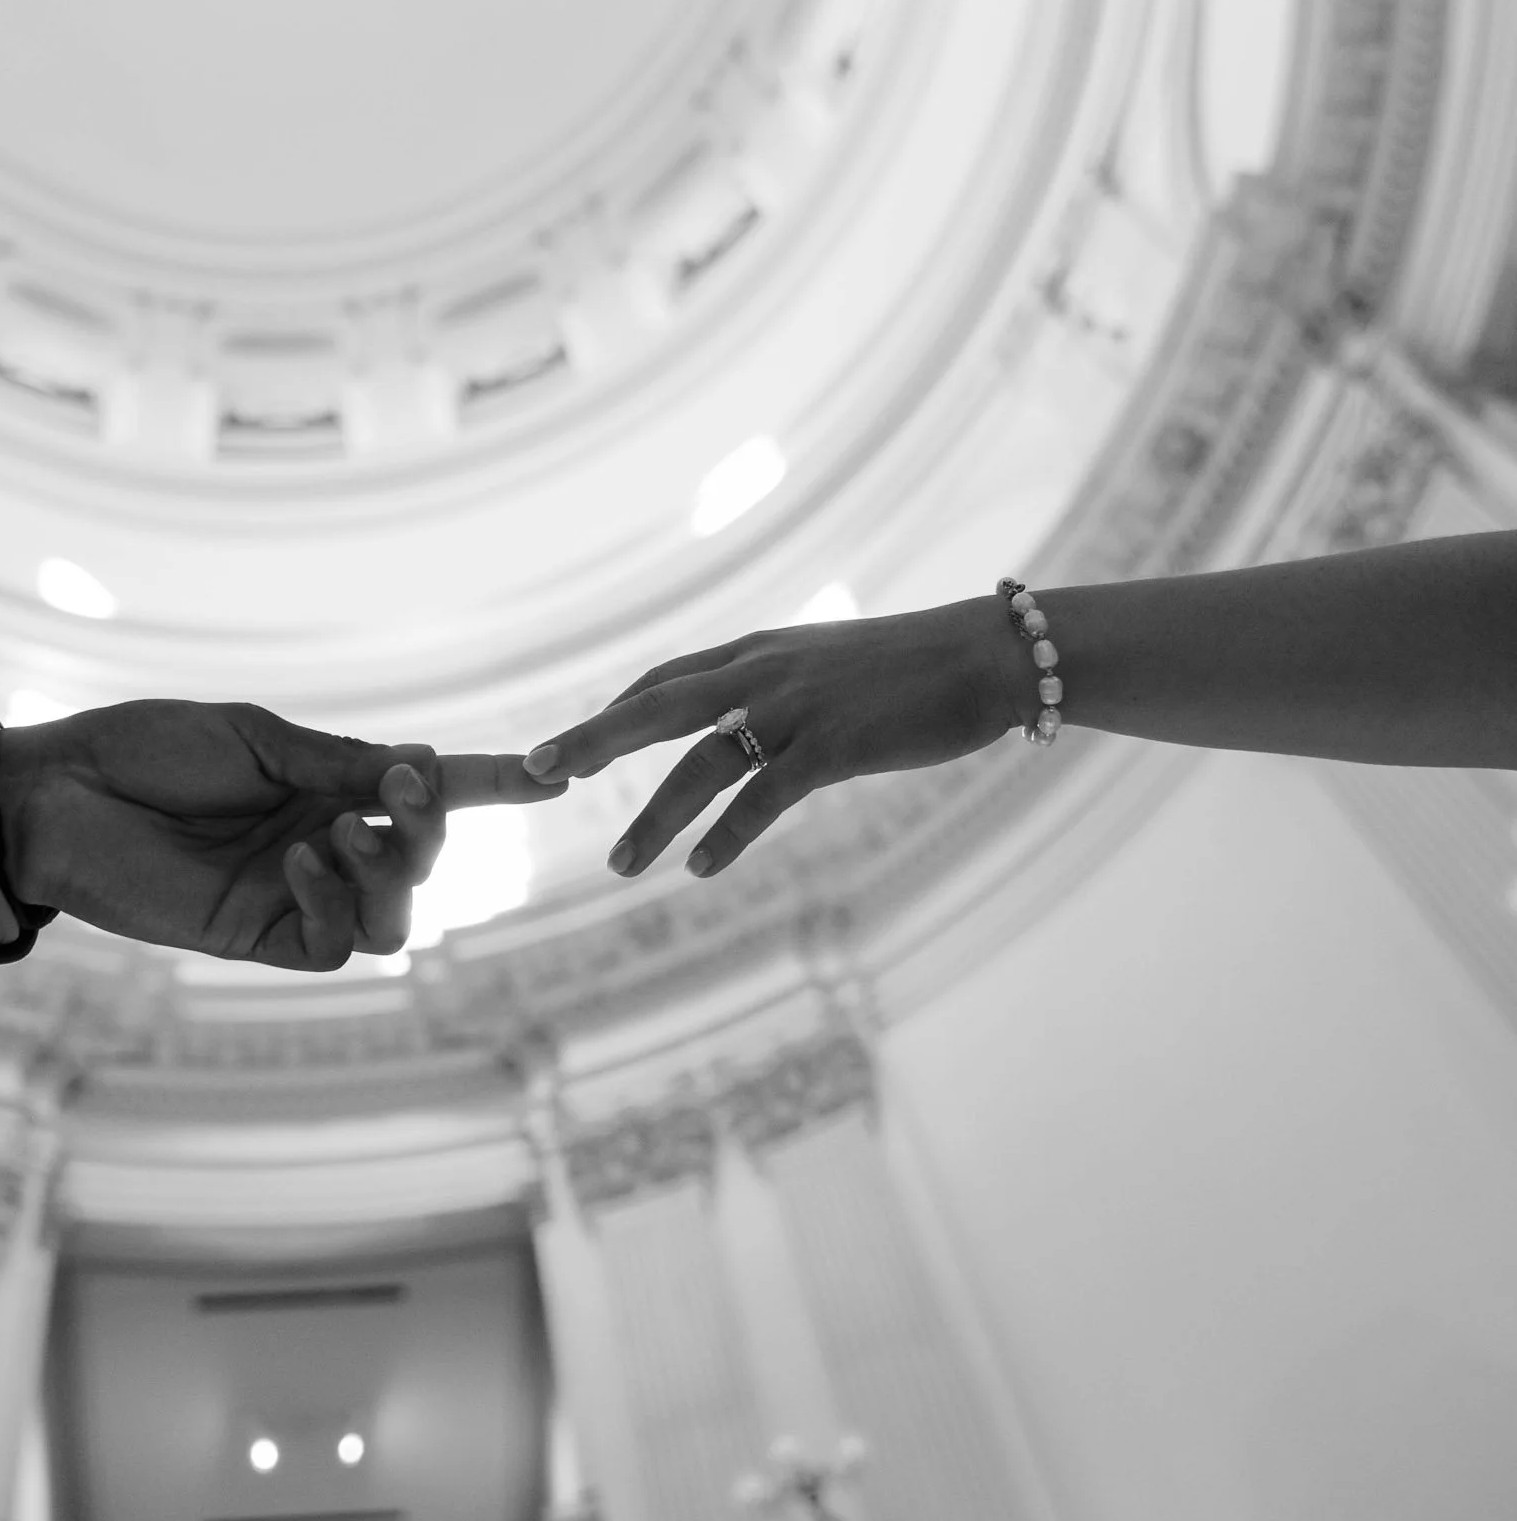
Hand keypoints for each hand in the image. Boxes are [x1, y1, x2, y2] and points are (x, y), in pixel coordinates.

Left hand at [0, 701, 562, 968]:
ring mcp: (293, 895)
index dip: (487, 784)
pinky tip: (303, 862)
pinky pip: (333, 944)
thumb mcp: (257, 739)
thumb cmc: (145, 749)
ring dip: (390, 873)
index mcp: (326, 784)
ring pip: (391, 914)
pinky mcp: (256, 938)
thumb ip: (341, 762)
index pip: (423, 789)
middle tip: (404, 790)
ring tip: (343, 835)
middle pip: (418, 856)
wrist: (57, 796)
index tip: (551, 773)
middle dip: (428, 825)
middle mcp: (322, 842)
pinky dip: (335, 903)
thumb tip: (428, 762)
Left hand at [524, 599, 1029, 880]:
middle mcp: (763, 671)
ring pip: (701, 764)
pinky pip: (765, 796)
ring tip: (620, 865)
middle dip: (590, 741)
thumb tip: (741, 724)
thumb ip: (775, 688)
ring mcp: (796, 707)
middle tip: (534, 773)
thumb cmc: (912, 668)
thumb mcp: (826, 665)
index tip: (561, 749)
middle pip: (654, 707)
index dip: (608, 715)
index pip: (661, 681)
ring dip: (655, 817)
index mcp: (757, 651)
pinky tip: (699, 869)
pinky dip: (728, 834)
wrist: (986, 657)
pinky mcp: (834, 745)